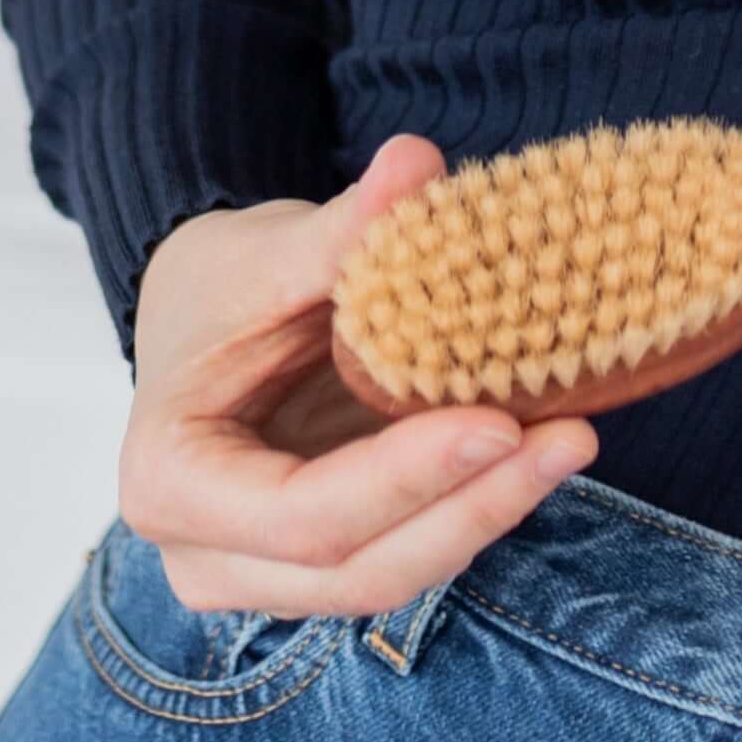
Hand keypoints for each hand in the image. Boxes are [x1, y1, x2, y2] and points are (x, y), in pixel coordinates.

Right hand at [118, 131, 599, 615]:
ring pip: (392, 577)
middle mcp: (207, 557)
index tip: (501, 423)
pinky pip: (407, 553)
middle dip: (473, 509)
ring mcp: (264, 578)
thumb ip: (341, 227)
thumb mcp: (265, 251)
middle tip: (571, 437)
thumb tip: (415, 163)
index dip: (407, 479)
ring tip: (572, 438)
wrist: (200, 316)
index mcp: (170, 481)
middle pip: (358, 569)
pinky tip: (537, 450)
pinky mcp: (322, 567)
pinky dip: (473, 506)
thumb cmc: (218, 287)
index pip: (301, 514)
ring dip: (488, 513)